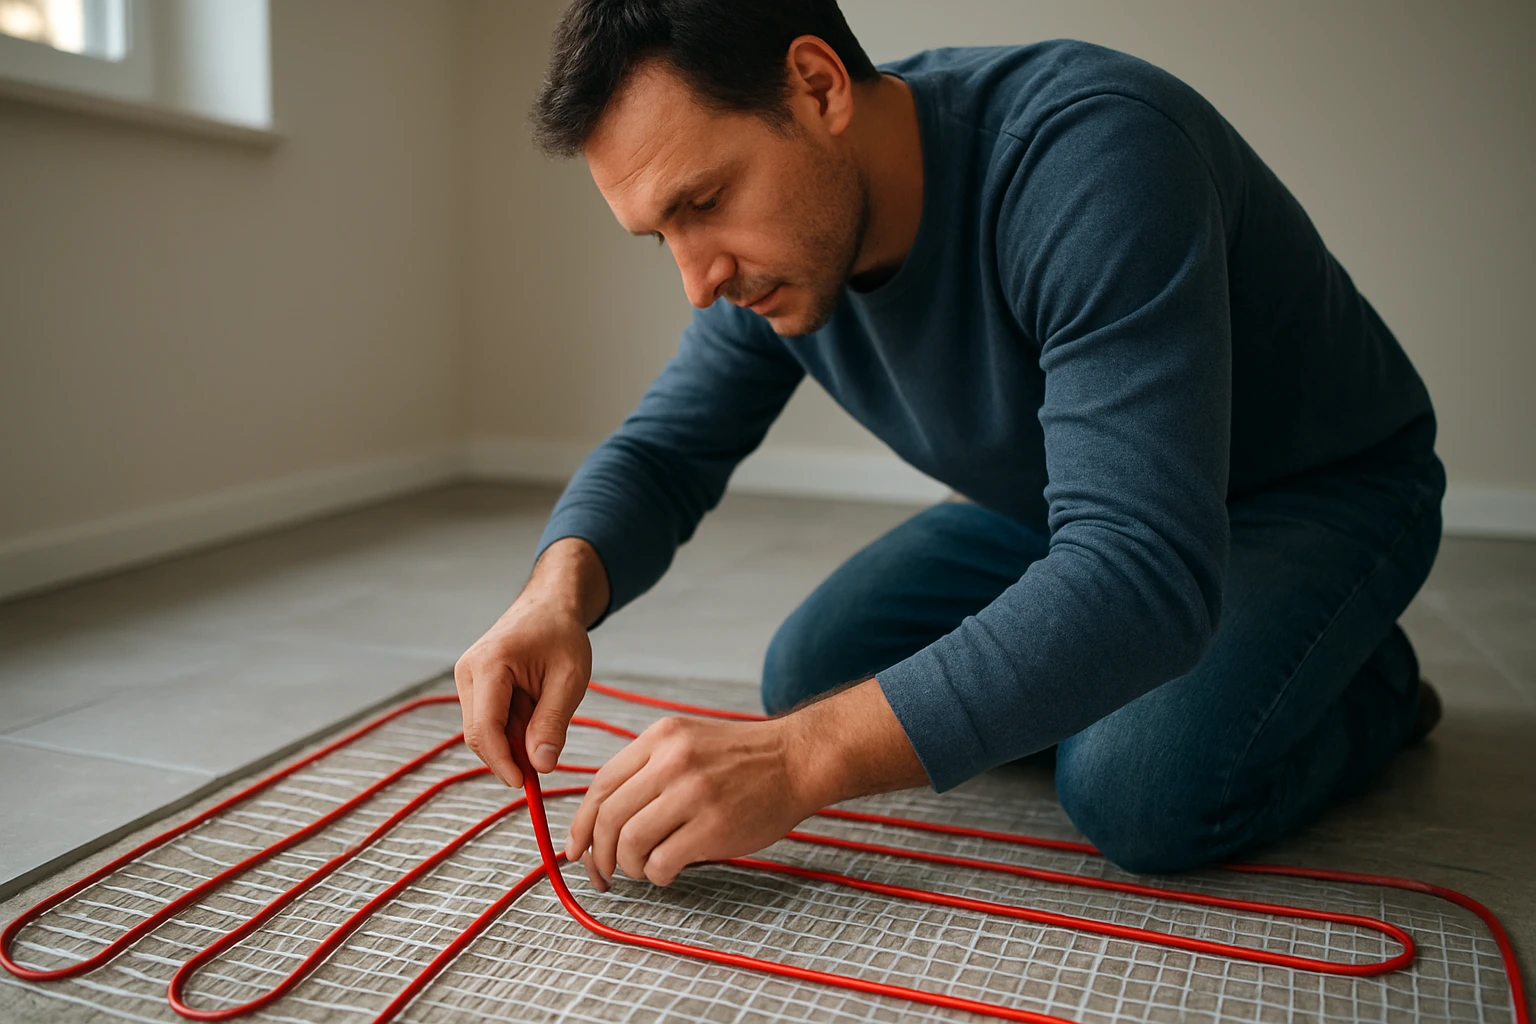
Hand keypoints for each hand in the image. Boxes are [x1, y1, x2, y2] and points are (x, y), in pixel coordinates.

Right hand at [454, 593, 592, 788]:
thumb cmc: (561, 635)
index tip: (525, 784)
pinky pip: (488, 720)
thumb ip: (553, 723)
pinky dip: (510, 728)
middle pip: (479, 735)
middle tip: (544, 761)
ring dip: (512, 739)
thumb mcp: (569, 679)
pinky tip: (534, 712)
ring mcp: (466, 678)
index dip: (502, 762)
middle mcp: (468, 671)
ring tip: (545, 715)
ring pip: (483, 730)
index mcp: (489, 665)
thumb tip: (540, 766)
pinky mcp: (473, 684)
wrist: (549, 605)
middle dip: (509, 755)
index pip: (484, 729)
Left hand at [563, 715, 820, 887]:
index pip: (602, 785)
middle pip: (609, 816)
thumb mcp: (688, 741)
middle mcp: (672, 760)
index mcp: (661, 738)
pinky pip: (663, 861)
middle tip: (605, 871)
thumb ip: (648, 769)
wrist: (796, 760)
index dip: (582, 823)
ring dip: (629, 866)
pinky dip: (657, 875)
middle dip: (599, 853)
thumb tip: (603, 820)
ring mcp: (694, 793)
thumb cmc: (743, 758)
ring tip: (643, 869)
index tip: (578, 847)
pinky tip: (668, 871)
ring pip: (631, 842)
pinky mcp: (714, 826)